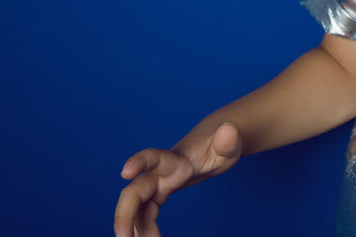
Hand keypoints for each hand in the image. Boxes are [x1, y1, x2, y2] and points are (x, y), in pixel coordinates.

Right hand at [113, 121, 242, 236]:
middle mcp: (161, 171)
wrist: (216, 140)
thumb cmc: (224, 142)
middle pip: (135, 191)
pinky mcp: (160, 192)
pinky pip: (146, 213)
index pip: (154, 157)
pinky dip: (145, 229)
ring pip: (137, 207)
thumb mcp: (231, 143)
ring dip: (134, 228)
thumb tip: (228, 129)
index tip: (125, 172)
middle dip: (124, 214)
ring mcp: (159, 183)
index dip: (139, 162)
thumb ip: (228, 140)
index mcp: (176, 159)